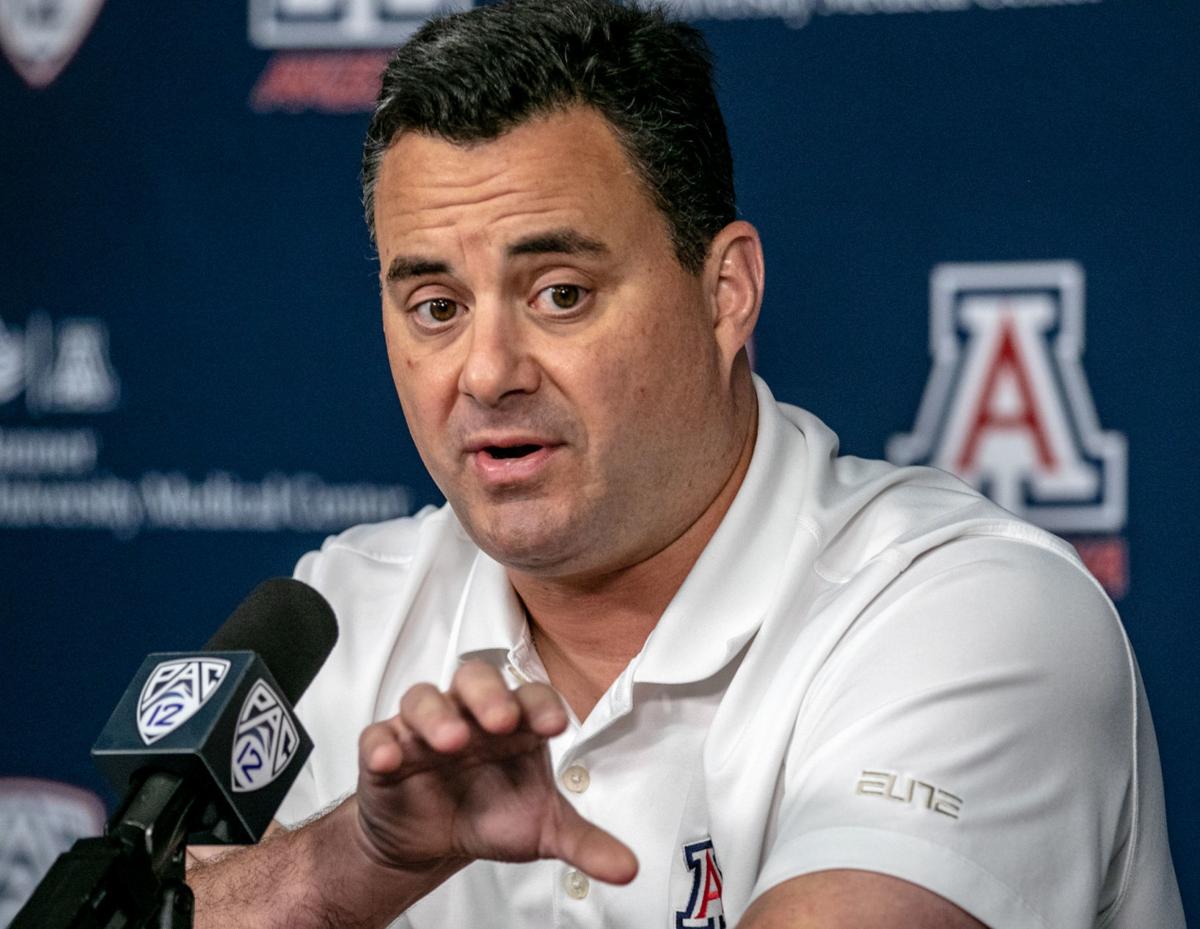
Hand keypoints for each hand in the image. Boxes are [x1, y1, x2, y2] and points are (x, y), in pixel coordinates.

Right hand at [354, 660, 638, 885]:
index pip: (530, 696)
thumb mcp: (542, 830)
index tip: (555, 726)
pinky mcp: (385, 749)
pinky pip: (378, 735)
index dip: (542, 705)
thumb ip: (585, 843)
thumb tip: (630, 869)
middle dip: (488, 695)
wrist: (433, 838)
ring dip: (437, 714)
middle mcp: (469, 714)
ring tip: (451, 740)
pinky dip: (381, 743)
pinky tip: (388, 758)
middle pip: (475, 679)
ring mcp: (424, 728)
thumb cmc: (491, 813)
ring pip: (424, 698)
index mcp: (513, 722)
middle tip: (501, 720)